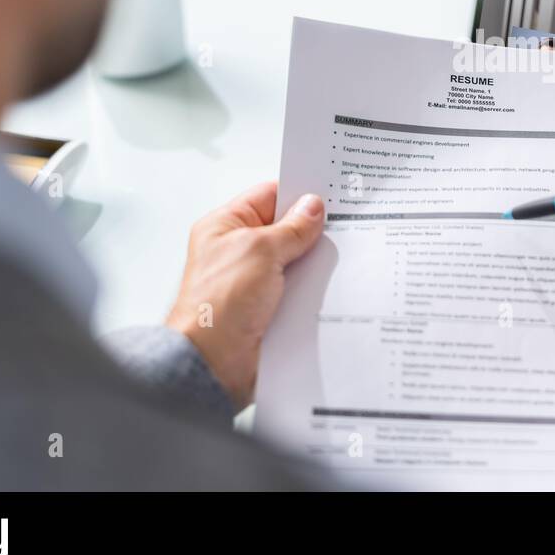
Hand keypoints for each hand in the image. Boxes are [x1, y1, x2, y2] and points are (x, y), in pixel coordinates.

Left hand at [166, 182, 323, 408]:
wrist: (213, 362)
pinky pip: (297, 288)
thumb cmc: (217, 304)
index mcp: (225, 226)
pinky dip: (313, 288)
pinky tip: (331, 285)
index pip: (268, 195)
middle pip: (285, 229)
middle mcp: (238, 251)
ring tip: (337, 257)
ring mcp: (253, 280)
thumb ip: (292, 228)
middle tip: (341, 225)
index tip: (328, 193)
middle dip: (311, 230)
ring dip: (313, 262)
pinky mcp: (267, 307)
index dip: (297, 193)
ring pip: (294, 260)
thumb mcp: (260, 250)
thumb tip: (312, 207)